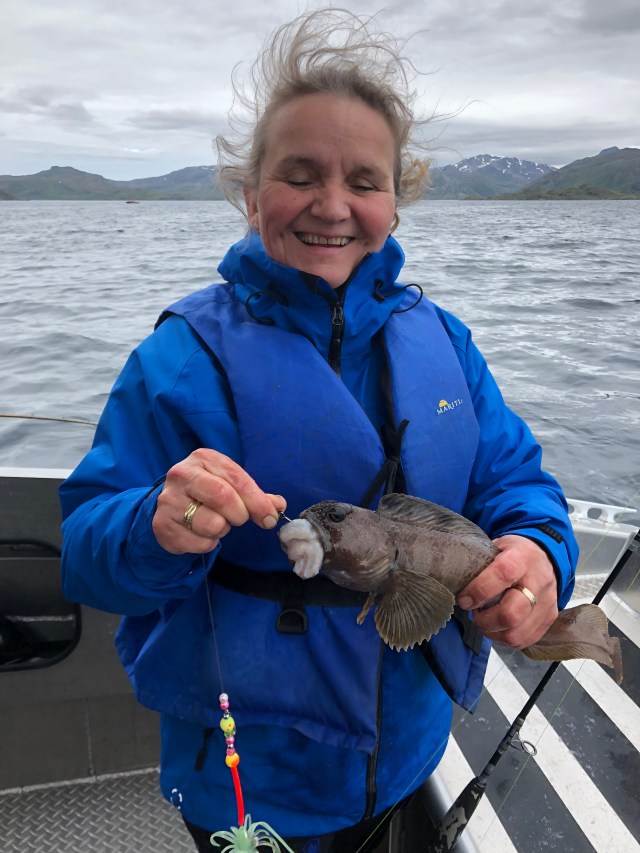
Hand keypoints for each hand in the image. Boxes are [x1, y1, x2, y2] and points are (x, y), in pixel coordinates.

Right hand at [152, 448, 285, 554]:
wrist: (168, 506)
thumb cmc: (207, 492)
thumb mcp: (230, 485)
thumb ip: (255, 495)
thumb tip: (278, 505)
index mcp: (203, 458)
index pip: (237, 479)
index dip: (258, 502)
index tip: (269, 518)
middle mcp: (182, 474)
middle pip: (223, 497)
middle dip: (240, 514)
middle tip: (239, 519)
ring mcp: (169, 500)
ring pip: (212, 524)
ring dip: (222, 530)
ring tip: (215, 522)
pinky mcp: (162, 525)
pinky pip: (200, 543)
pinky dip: (208, 543)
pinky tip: (200, 533)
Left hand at [456, 535, 557, 648]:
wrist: (543, 557)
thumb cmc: (512, 553)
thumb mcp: (495, 547)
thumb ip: (479, 565)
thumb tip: (454, 585)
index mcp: (523, 557)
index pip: (503, 574)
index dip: (480, 590)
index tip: (464, 599)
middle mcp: (539, 581)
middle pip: (512, 613)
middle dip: (485, 620)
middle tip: (474, 613)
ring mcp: (547, 603)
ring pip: (516, 633)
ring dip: (493, 632)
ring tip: (485, 620)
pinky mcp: (549, 619)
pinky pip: (524, 640)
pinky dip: (504, 638)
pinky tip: (497, 627)